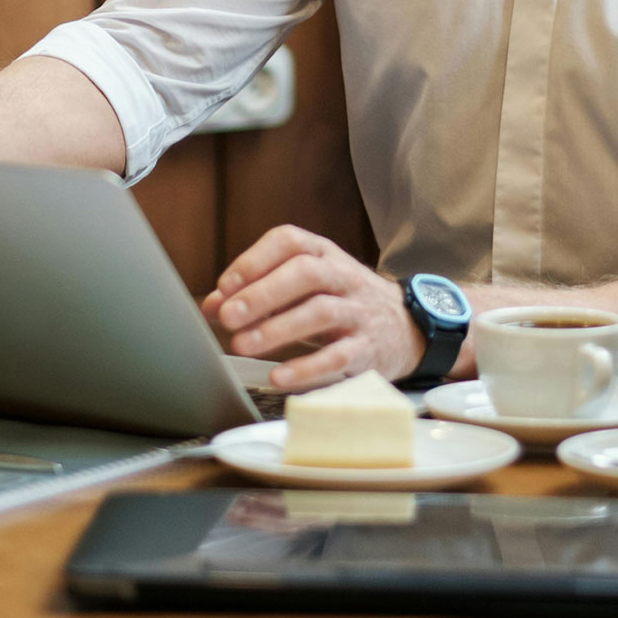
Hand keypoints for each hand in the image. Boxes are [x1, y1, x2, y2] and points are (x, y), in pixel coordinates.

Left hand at [202, 225, 425, 390]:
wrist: (406, 327)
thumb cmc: (341, 303)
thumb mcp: (304, 288)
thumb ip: (258, 292)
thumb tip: (211, 306)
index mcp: (324, 254)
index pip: (290, 242)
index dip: (255, 260)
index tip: (225, 285)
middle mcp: (343, 277)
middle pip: (306, 273)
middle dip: (263, 293)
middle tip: (228, 316)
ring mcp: (358, 311)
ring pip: (321, 311)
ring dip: (278, 328)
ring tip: (243, 345)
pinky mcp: (367, 348)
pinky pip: (338, 356)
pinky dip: (306, 367)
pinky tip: (279, 376)